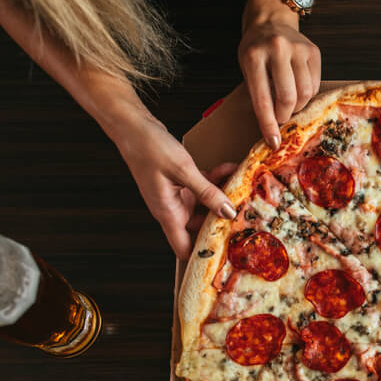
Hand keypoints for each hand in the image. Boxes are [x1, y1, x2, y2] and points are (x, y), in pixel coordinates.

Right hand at [115, 115, 237, 256]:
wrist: (133, 125)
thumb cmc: (149, 148)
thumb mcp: (183, 170)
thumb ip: (207, 192)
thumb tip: (228, 212)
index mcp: (167, 213)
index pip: (184, 249)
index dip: (202, 255)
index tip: (227, 254)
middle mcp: (173, 208)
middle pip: (201, 228)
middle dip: (222, 223)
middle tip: (247, 218)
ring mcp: (178, 196)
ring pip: (207, 206)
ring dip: (223, 198)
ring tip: (243, 190)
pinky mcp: (182, 183)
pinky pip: (204, 188)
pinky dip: (216, 181)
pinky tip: (230, 169)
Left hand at [239, 0, 320, 149]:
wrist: (270, 22)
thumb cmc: (256, 51)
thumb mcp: (247, 69)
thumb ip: (258, 95)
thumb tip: (272, 130)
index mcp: (254, 56)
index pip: (262, 99)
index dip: (268, 125)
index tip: (273, 142)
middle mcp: (277, 49)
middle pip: (288, 98)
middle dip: (285, 116)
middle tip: (281, 119)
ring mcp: (298, 49)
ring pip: (305, 93)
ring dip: (298, 107)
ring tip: (289, 104)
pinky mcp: (314, 52)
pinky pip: (315, 84)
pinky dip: (307, 95)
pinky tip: (298, 90)